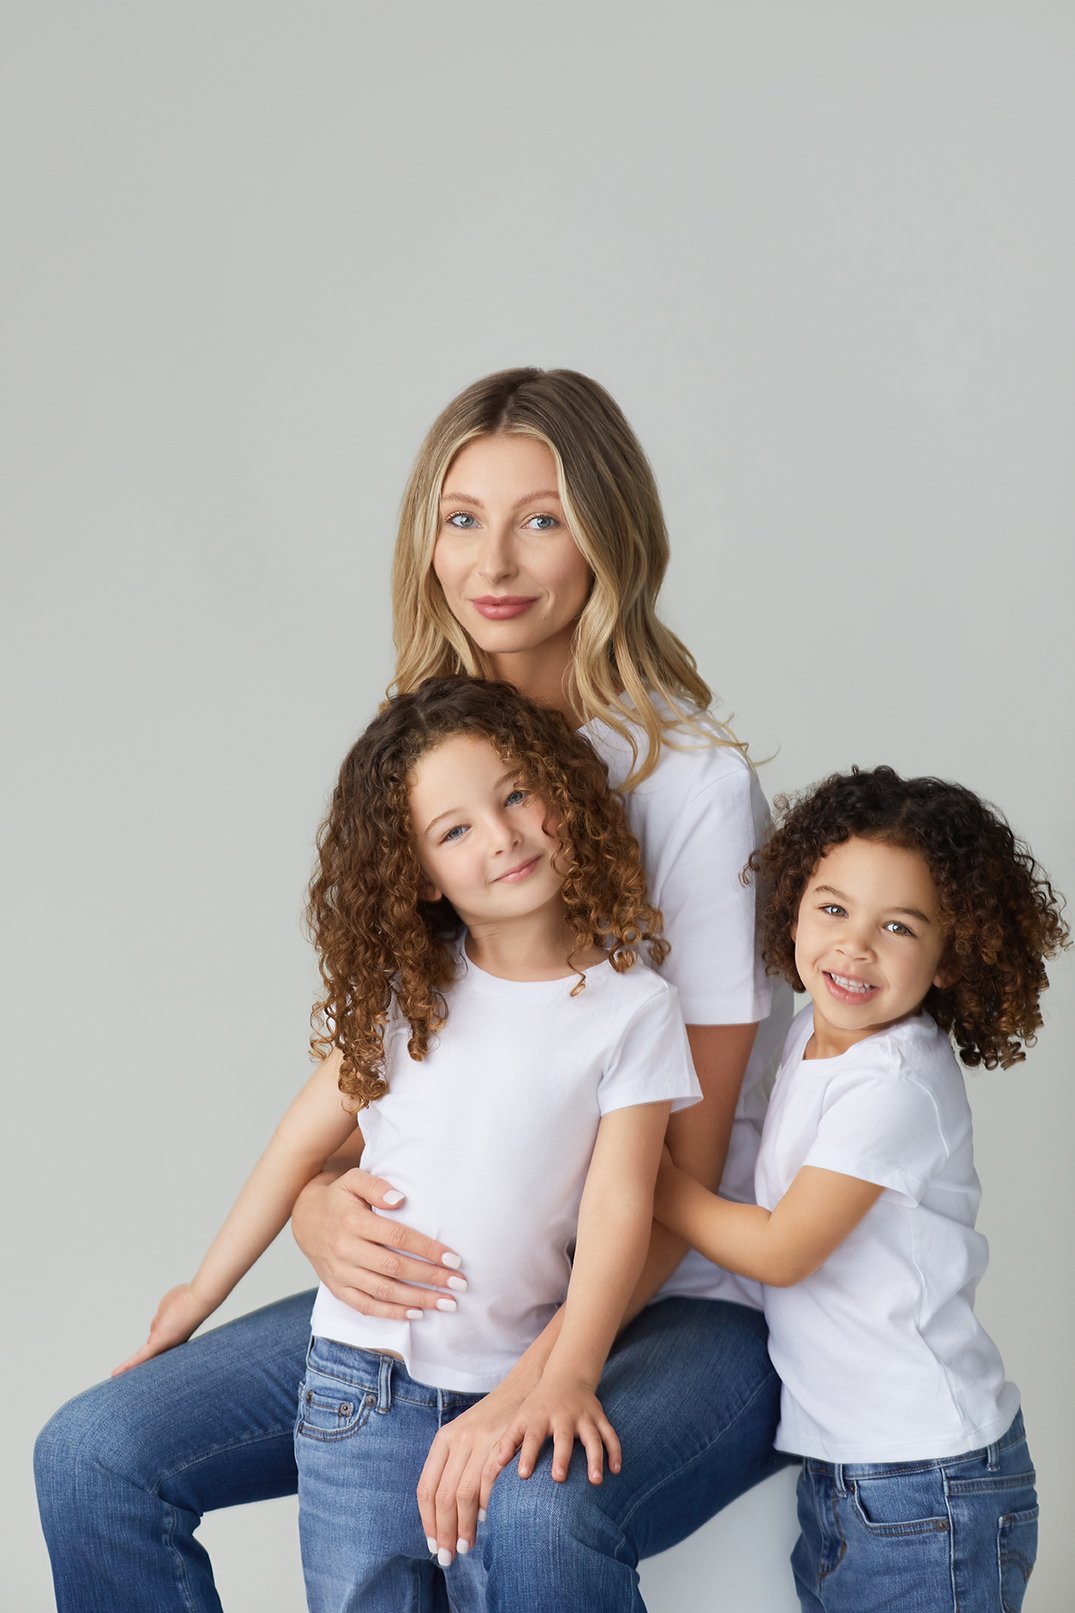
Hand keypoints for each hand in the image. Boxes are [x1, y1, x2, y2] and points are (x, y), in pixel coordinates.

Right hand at [111, 1284, 209, 1375]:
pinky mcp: (158, 1343)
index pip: (157, 1351)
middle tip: (124, 1382)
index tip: (140, 1368)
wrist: (197, 1299)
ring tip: (116, 1381)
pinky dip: (126, 1366)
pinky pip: (139, 1357)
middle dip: (138, 1372)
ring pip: (142, 1361)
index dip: (149, 1359)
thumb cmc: (186, 1300)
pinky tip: (115, 1374)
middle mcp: (168, 1346)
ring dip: (129, 1370)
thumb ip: (159, 1319)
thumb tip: (154, 1328)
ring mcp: (163, 1346)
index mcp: (171, 1338)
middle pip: (150, 1361)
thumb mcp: (167, 1309)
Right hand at [291, 1167, 465, 1319]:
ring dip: (417, 1300)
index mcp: (353, 1221)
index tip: (454, 1258)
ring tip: (446, 1304)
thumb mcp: (354, 1180)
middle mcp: (345, 1249)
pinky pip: (365, 1306)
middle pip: (394, 1268)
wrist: (305, 1218)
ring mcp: (340, 1272)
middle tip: (459, 1284)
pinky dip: (390, 1313)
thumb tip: (401, 1200)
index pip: (397, 1237)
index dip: (427, 1249)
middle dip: (430, 1278)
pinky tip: (415, 1314)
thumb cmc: (339, 1197)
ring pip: (382, 1291)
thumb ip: (377, 1186)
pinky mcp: (337, 1288)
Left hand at [416, 1381, 523, 1566]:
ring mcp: (481, 1439)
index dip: (428, 1522)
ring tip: (466, 1547)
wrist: (526, 1386)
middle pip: (443, 1495)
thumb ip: (453, 1467)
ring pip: (464, 1493)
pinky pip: (490, 1481)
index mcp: (444, 1439)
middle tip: (448, 1556)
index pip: (426, 1488)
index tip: (433, 1545)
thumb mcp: (467, 1436)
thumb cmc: (495, 1419)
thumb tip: (444, 1517)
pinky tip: (487, 1521)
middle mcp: (459, 1438)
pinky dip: (487, 1505)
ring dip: (465, 1526)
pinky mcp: (504, 1441)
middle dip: (444, 1531)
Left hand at [497, 1368, 620, 1487]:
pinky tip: (616, 1470)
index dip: (526, 1455)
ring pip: (592, 1438)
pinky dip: (615, 1451)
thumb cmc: (538, 1405)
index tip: (522, 1475)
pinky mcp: (599, 1417)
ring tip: (596, 1481)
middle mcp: (562, 1417)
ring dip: (595, 1458)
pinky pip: (610, 1434)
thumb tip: (495, 1467)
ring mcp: (583, 1417)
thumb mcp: (520, 1418)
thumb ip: (508, 1442)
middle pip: (563, 1438)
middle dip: (562, 1457)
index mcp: (540, 1418)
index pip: (531, 1437)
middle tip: (559, 1478)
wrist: (566, 1375)